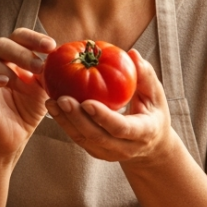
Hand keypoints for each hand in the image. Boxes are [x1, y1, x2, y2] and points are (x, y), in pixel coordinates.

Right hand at [0, 28, 55, 158]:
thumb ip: (50, 72)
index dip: (34, 38)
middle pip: (2, 44)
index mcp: (12, 56)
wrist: (15, 137)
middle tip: (39, 66)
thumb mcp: (44, 88)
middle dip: (22, 52)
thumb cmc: (29, 109)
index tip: (51, 46)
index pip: (19, 37)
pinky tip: (4, 82)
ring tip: (21, 80)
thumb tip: (63, 55)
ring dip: (6, 66)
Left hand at [45, 49, 176, 164]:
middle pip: (96, 136)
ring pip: (83, 139)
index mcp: (143, 133)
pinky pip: (78, 138)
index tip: (86, 102)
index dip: (103, 117)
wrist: (150, 145)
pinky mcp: (96, 151)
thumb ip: (145, 75)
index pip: (120, 128)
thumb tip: (132, 53)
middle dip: (77, 118)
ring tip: (51, 102)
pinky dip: (65, 123)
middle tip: (61, 99)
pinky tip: (53, 107)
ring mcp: (108, 153)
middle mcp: (125, 147)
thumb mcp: (155, 95)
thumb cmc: (153, 112)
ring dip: (65, 121)